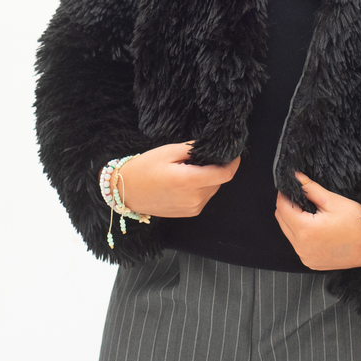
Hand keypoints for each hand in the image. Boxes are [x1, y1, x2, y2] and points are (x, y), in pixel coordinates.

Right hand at [107, 142, 239, 217]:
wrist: (126, 191)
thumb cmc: (145, 168)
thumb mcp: (169, 151)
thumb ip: (193, 148)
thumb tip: (212, 146)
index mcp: (189, 181)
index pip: (224, 174)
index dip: (233, 162)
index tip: (234, 152)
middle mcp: (194, 198)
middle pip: (218, 180)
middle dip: (216, 167)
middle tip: (201, 156)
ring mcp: (192, 208)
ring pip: (212, 188)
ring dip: (208, 178)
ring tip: (189, 168)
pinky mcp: (188, 213)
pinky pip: (204, 197)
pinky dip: (201, 187)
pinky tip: (186, 180)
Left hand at [275, 172, 360, 270]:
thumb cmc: (358, 222)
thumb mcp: (333, 200)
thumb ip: (310, 188)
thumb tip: (295, 176)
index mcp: (306, 231)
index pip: (282, 208)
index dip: (284, 194)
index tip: (290, 185)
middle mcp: (302, 248)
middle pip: (282, 220)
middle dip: (287, 206)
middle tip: (301, 195)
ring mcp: (306, 257)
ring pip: (288, 233)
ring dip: (293, 220)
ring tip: (309, 210)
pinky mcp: (312, 263)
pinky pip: (298, 244)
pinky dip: (300, 233)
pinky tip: (314, 225)